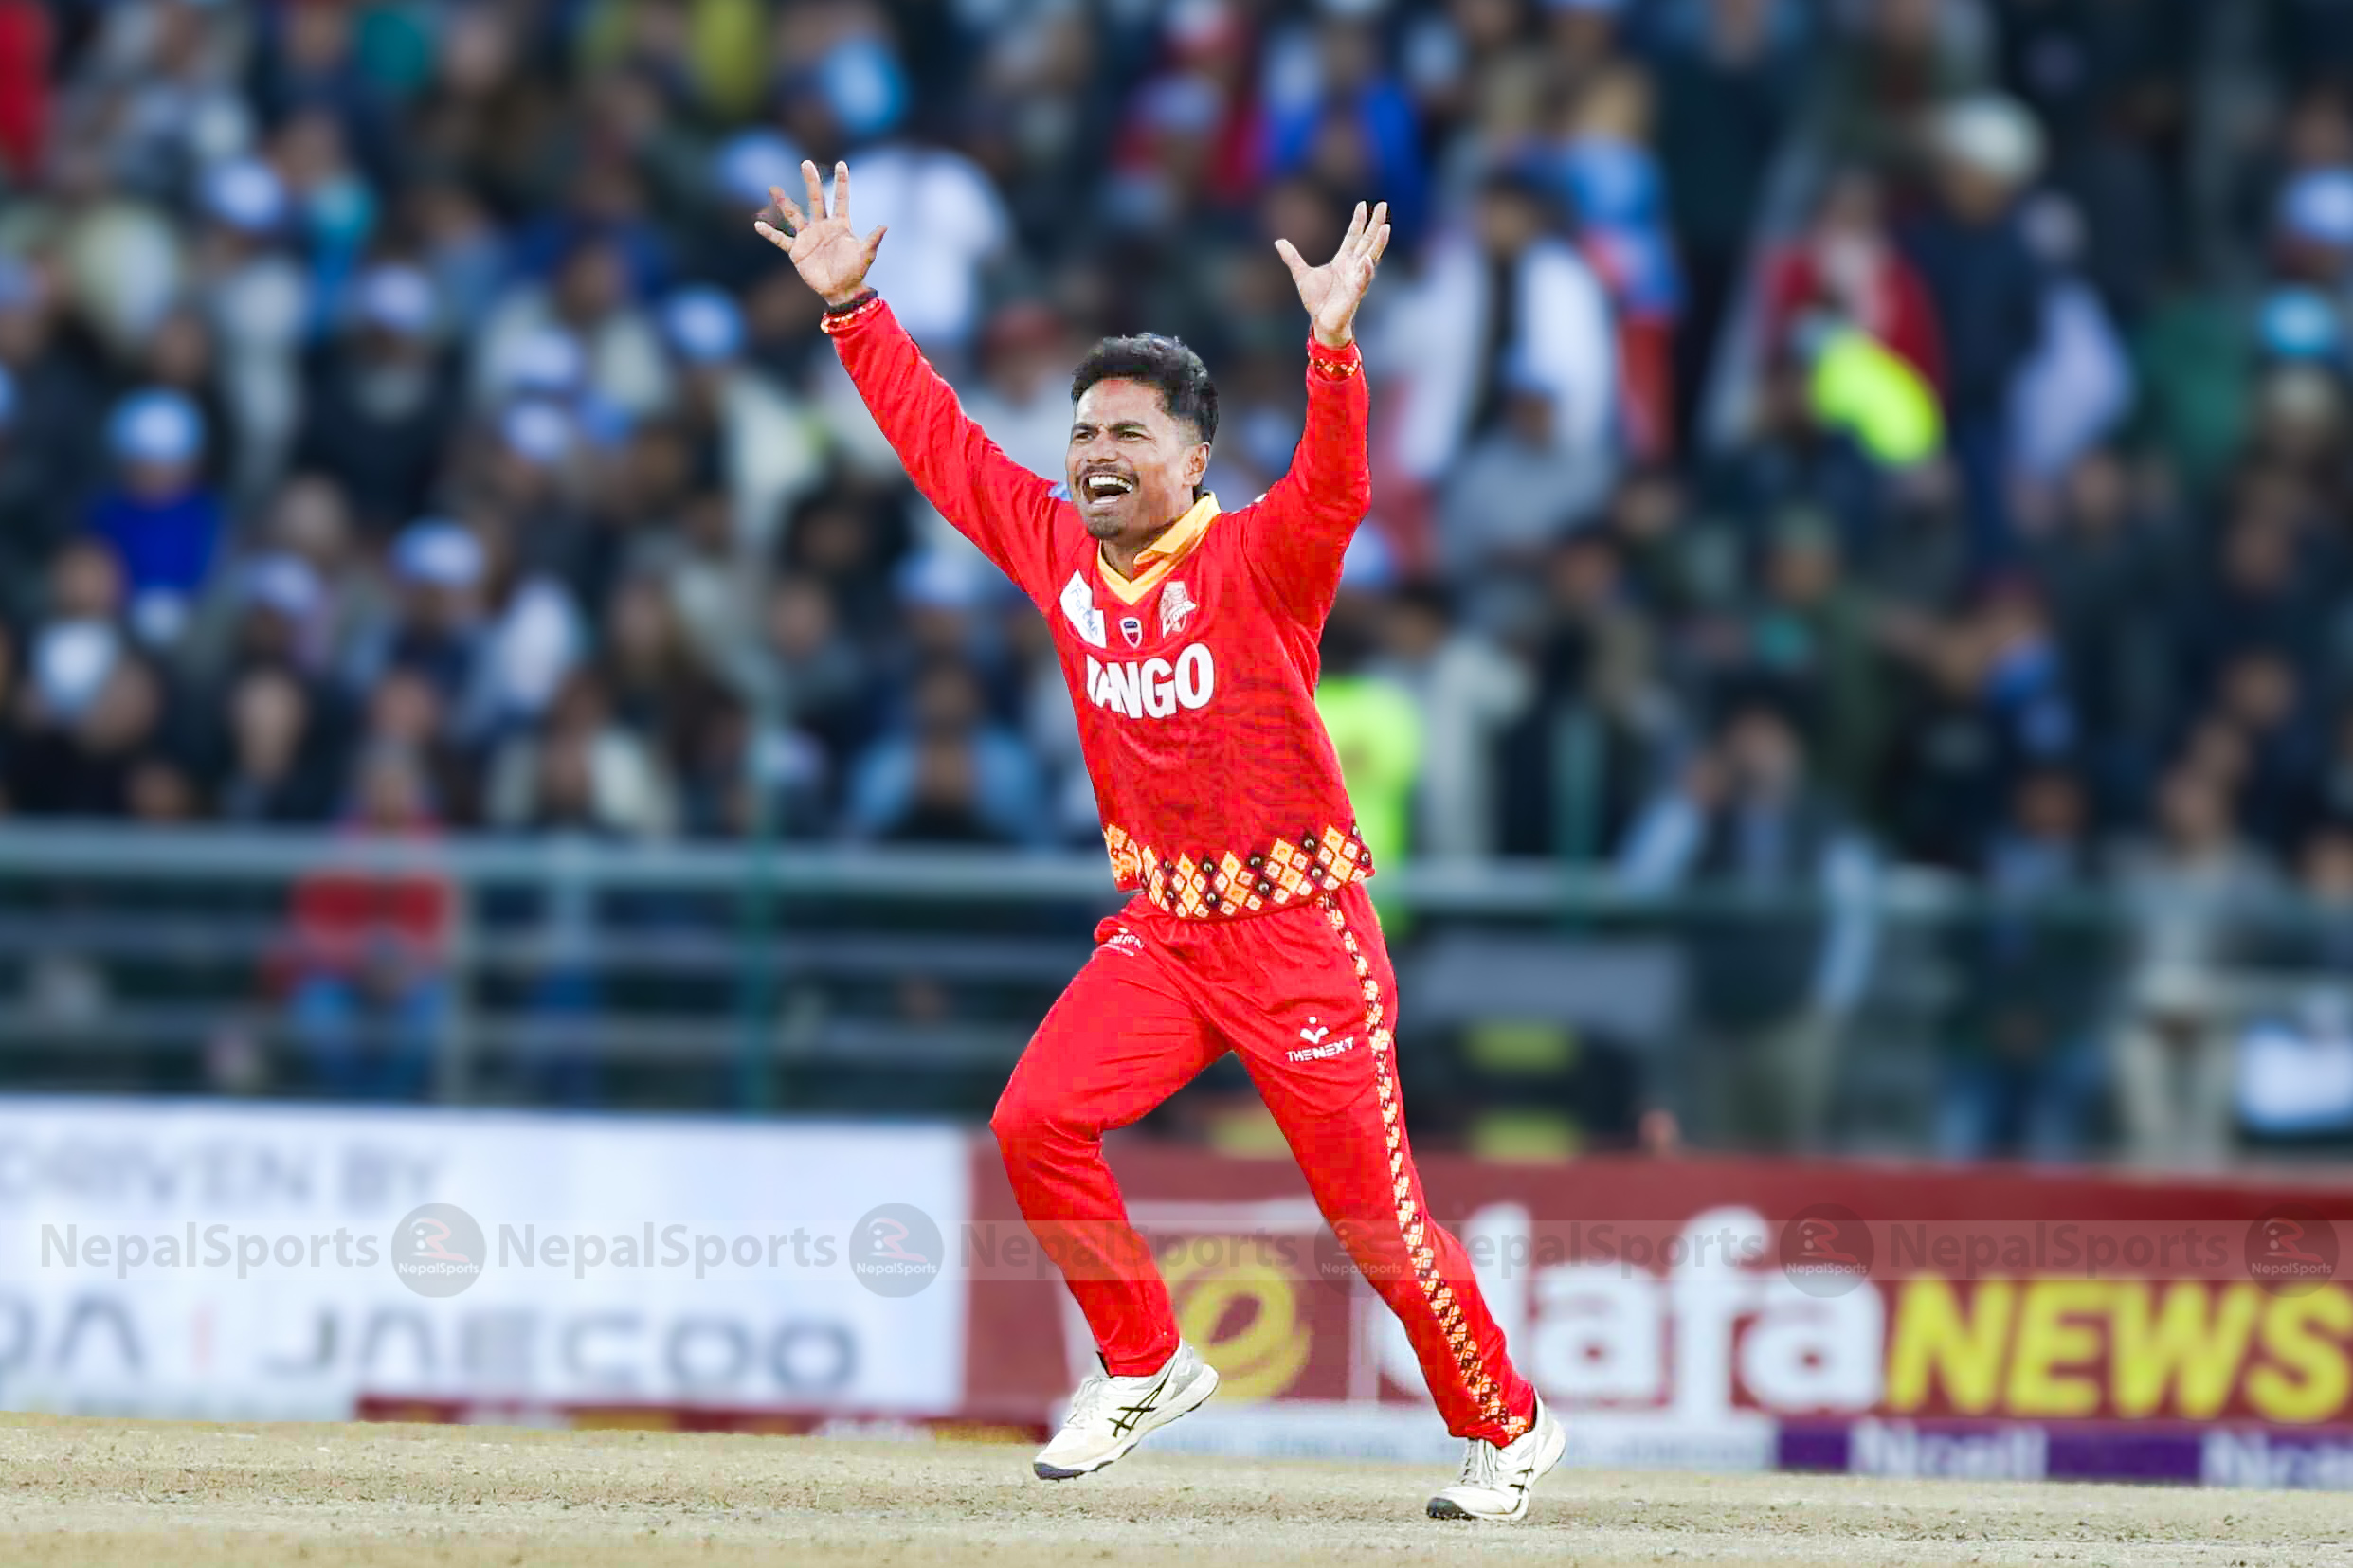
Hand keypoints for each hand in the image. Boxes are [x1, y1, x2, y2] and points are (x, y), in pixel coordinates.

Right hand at [754, 160, 886, 307]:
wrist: (841, 290)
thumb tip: (885, 226)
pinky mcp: (797, 251)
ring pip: (795, 215)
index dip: (842, 182)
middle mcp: (822, 226)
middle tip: (806, 163)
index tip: (842, 164)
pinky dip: (770, 233)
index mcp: (840, 224)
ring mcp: (808, 237)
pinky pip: (781, 240)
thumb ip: (873, 241)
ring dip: (784, 203)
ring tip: (774, 189)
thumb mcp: (866, 255)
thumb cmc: (856, 272)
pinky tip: (758, 225)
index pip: (841, 199)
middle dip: (811, 182)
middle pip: (816, 199)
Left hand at [1275, 200, 1389, 349]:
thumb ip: (1292, 257)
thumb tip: (1278, 241)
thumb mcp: (1301, 274)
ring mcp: (1357, 278)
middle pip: (1367, 241)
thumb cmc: (1317, 301)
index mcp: (1343, 260)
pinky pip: (1363, 280)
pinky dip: (1366, 270)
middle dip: (1375, 223)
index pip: (1353, 236)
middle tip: (1384, 205)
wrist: (1321, 323)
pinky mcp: (1356, 293)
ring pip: (1371, 257)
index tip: (1363, 204)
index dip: (1359, 220)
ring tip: (1386, 228)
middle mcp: (1353, 266)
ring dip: (1379, 243)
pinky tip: (1368, 260)